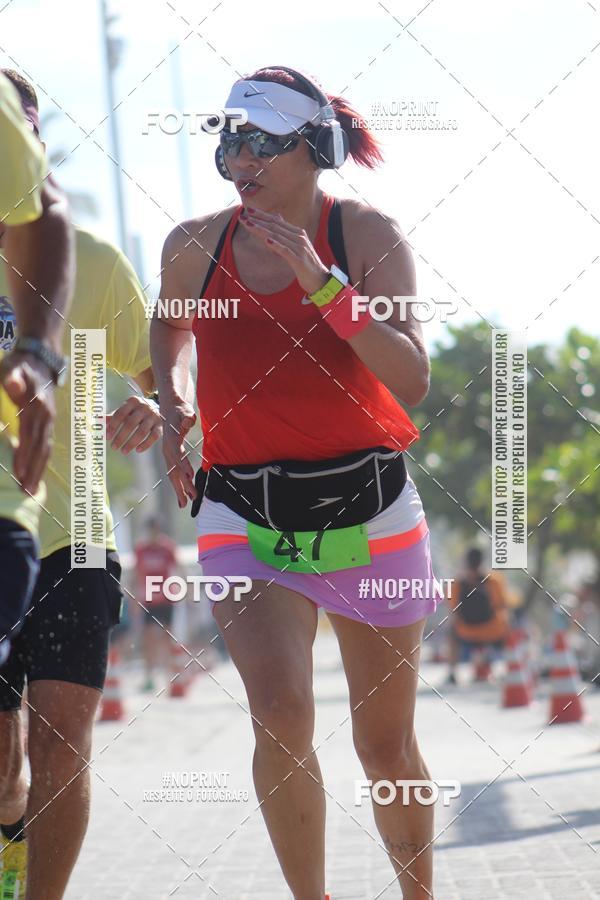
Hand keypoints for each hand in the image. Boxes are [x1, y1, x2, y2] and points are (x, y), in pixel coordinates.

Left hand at [0, 352, 55, 494]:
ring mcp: (49, 421)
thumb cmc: (20, 365)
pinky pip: (45, 447)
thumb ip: (13, 377)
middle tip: (27, 492)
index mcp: (37, 406)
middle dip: (34, 471)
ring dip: (39, 472)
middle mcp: (46, 417)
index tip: (19, 473)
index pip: (29, 436)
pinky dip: (41, 463)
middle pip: (41, 449)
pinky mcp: (47, 424)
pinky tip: (35, 475)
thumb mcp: (12, 367)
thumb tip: (13, 384)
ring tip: (32, 491)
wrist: (40, 359)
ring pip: (45, 451)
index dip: (24, 455)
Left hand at [106, 395, 162, 454]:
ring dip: (131, 443)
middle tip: (113, 447)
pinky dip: (146, 444)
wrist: (156, 407)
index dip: (113, 426)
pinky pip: (154, 436)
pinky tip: (137, 450)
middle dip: (121, 437)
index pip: (120, 414)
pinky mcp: (161, 425)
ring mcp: (153, 416)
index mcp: (132, 401)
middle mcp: (144, 407)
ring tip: (123, 451)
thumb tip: (97, 420)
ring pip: (142, 431)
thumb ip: (112, 416)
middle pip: (130, 424)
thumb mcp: (125, 410)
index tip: (107, 437)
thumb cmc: (135, 411)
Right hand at [160, 397, 196, 507]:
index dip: (183, 465)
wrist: (169, 408)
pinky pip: (173, 473)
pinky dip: (178, 484)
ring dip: (180, 489)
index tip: (189, 476)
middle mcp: (167, 449)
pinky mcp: (170, 457)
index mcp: (171, 438)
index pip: (177, 454)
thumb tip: (188, 421)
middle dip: (183, 484)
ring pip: (173, 474)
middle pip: (174, 469)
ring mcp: (167, 454)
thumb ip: (186, 416)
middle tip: (193, 497)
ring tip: (185, 504)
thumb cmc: (179, 409)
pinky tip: (184, 494)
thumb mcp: (184, 410)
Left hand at [239, 207, 328, 295]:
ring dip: (262, 230)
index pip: (276, 222)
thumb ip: (285, 233)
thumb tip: (277, 218)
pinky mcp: (299, 260)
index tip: (247, 211)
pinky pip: (286, 251)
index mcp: (297, 233)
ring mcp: (300, 248)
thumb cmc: (306, 264)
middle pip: (275, 227)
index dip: (262, 216)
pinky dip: (276, 245)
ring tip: (249, 225)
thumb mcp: (295, 246)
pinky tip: (267, 241)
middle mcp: (299, 237)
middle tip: (242, 216)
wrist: (321, 280)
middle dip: (258, 221)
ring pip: (278, 236)